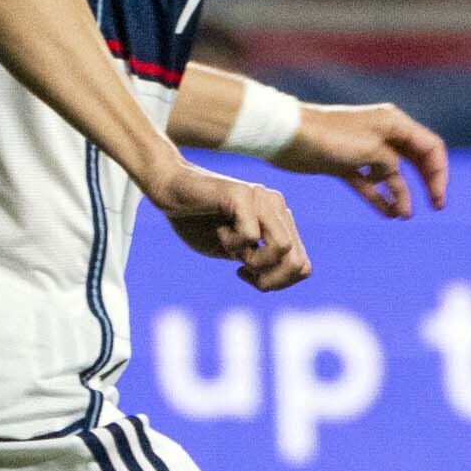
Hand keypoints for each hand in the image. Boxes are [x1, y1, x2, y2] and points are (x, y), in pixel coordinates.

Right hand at [154, 159, 310, 289]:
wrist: (168, 188)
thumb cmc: (195, 221)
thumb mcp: (233, 251)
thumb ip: (260, 264)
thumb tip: (278, 280)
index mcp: (280, 221)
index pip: (302, 266)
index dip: (278, 283)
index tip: (248, 275)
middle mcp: (278, 207)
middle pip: (298, 263)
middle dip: (269, 280)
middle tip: (241, 271)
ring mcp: (264, 198)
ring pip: (282, 249)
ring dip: (254, 261)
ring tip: (230, 248)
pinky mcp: (244, 194)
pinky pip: (251, 235)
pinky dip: (231, 243)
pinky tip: (218, 229)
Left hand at [274, 99, 450, 219]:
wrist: (288, 137)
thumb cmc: (331, 138)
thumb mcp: (373, 151)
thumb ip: (392, 163)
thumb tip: (393, 175)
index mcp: (394, 123)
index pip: (430, 147)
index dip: (440, 173)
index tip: (438, 199)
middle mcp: (383, 133)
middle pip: (416, 159)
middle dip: (428, 183)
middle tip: (436, 207)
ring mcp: (364, 150)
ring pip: (392, 174)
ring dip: (401, 195)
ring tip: (403, 216)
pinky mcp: (346, 164)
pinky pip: (370, 183)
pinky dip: (379, 197)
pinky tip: (387, 214)